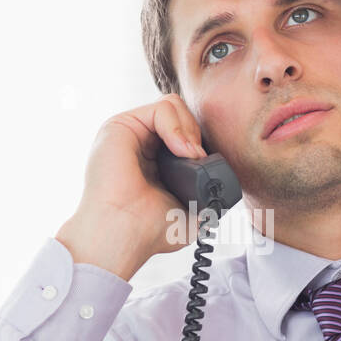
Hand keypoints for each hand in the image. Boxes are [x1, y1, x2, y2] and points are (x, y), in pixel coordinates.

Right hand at [56, 94, 209, 279]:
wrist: (124, 234)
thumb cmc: (149, 230)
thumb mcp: (191, 210)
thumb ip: (205, 190)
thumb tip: (219, 175)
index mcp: (155, 161)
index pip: (186, 133)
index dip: (201, 143)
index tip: (206, 166)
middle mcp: (140, 143)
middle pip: (181, 116)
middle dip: (197, 134)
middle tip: (199, 161)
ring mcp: (130, 133)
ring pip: (173, 106)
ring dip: (189, 130)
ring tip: (190, 156)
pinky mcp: (121, 125)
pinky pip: (162, 107)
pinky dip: (177, 126)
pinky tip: (181, 150)